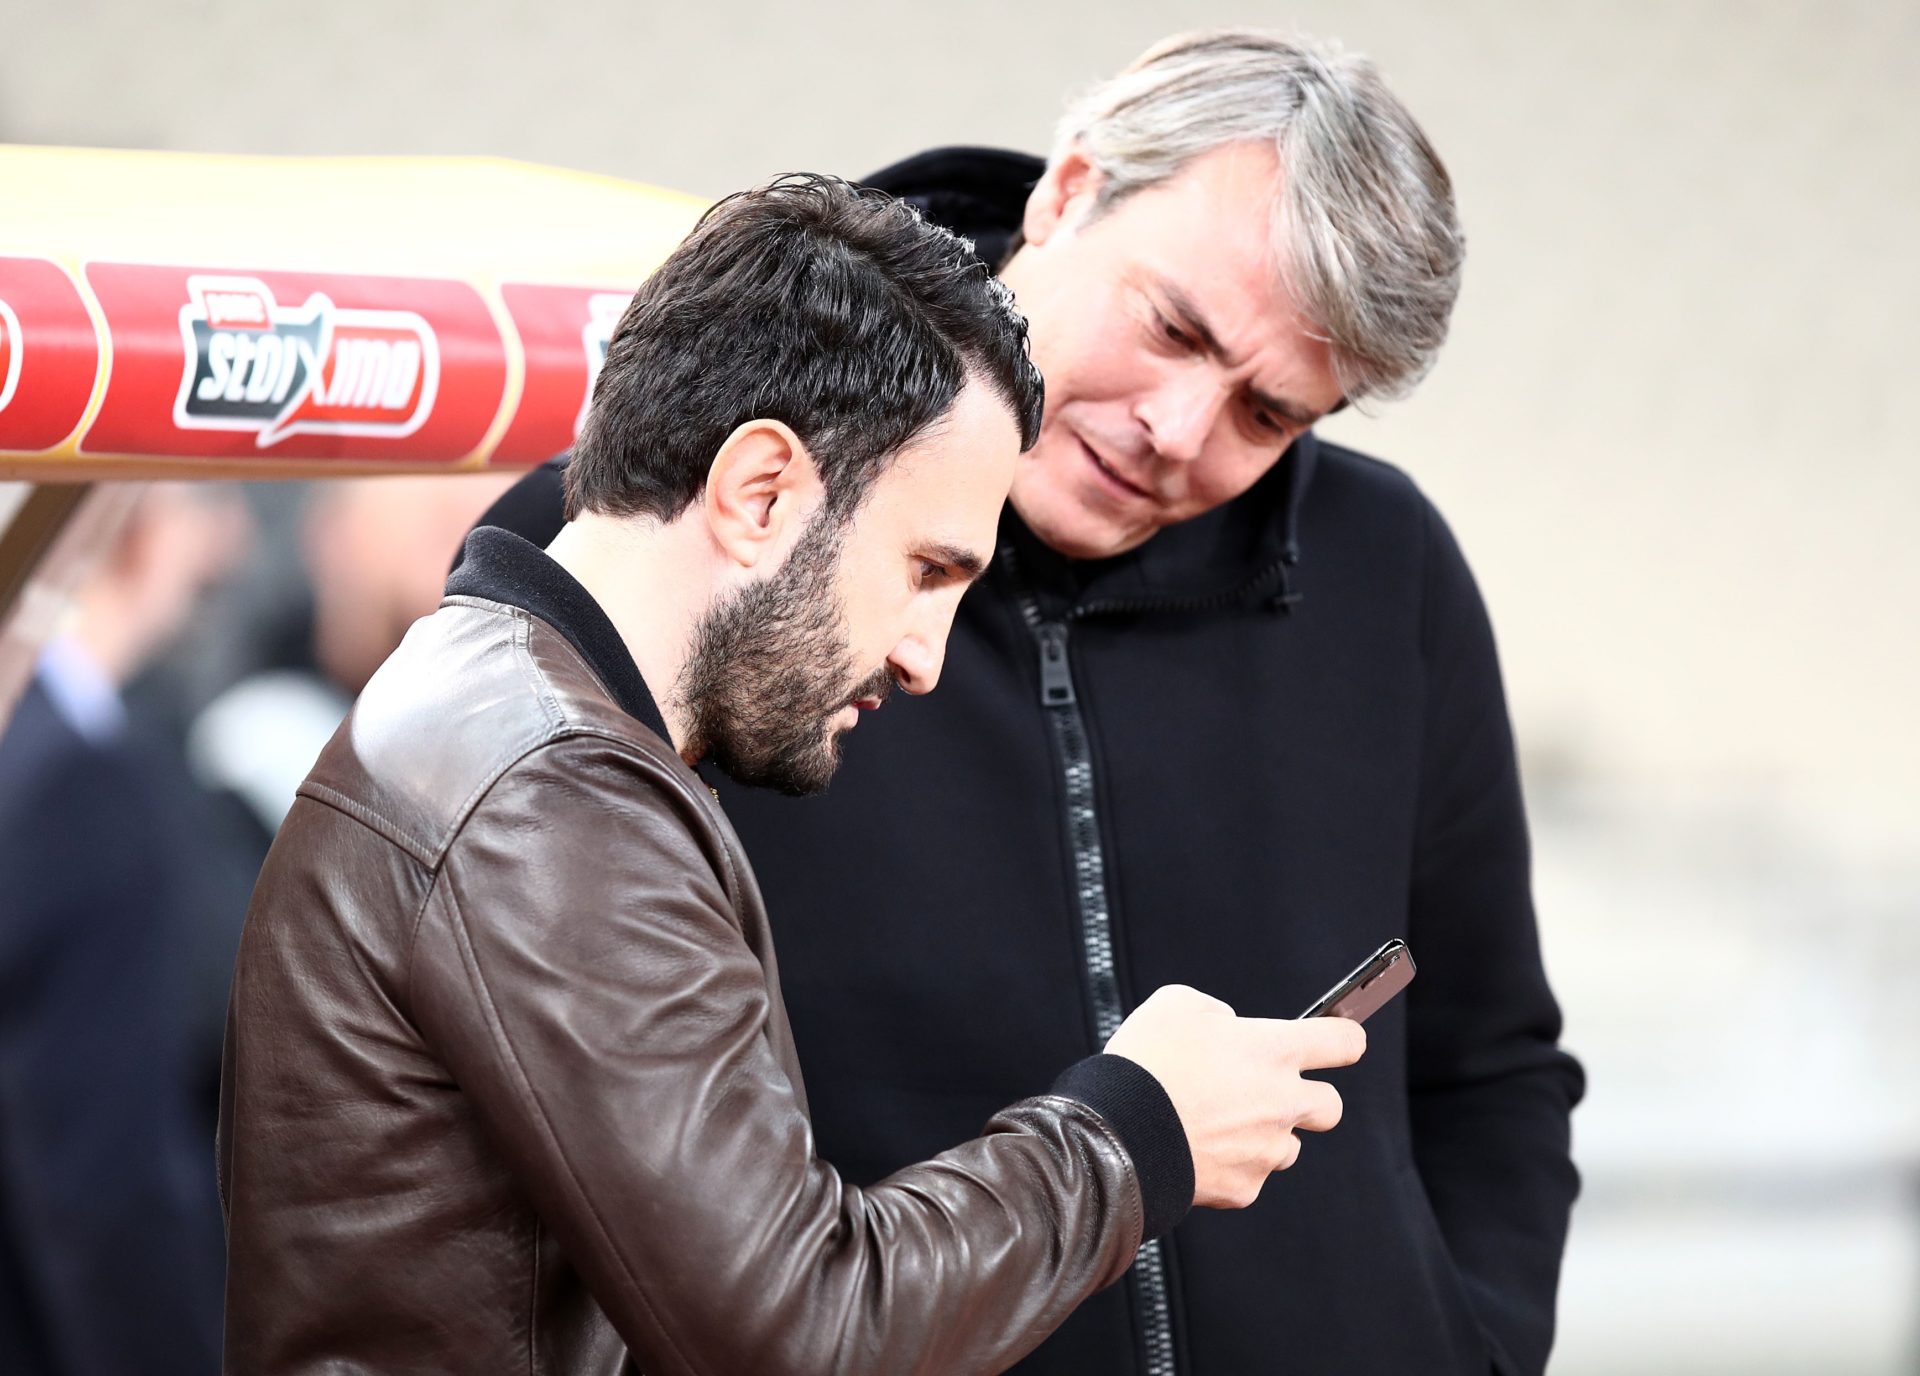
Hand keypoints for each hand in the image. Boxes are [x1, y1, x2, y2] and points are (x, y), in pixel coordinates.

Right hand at [1104, 985, 1364, 1208]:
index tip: (1339, 1040)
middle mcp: (1282, 1101)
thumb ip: (1216, 1012)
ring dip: (1265, 1135)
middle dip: (1310, 1098)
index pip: (1343, 1041)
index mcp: (1273, 1050)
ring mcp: (1266, 1149)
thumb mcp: (1176, 1005)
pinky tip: (1198, 1149)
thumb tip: (1227, 1029)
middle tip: (1271, 1091)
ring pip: (1288, 1146)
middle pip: (1331, 1105)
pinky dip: (1232, 1166)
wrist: (1117, 1134)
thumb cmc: (1145, 1064)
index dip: (1344, 1037)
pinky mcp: (1245, 1188)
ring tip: (1217, 1124)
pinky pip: (1251, 1176)